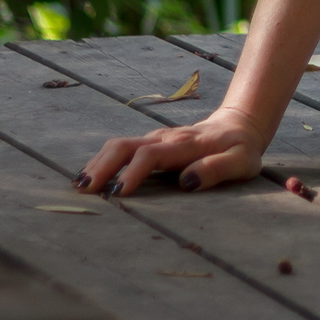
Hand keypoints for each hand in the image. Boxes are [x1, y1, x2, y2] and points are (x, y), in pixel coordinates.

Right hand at [75, 107, 262, 196]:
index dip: (133, 172)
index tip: (119, 194)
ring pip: (118, 145)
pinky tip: (90, 177)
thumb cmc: (241, 150)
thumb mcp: (241, 162)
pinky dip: (103, 161)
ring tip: (78, 185)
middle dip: (102, 165)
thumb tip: (187, 183)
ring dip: (98, 163)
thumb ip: (218, 169)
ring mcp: (156, 138)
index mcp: (185, 145)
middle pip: (125, 145)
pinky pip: (121, 149)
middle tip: (84, 189)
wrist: (239, 125)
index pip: (151, 155)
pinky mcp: (150, 143)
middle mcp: (165, 138)